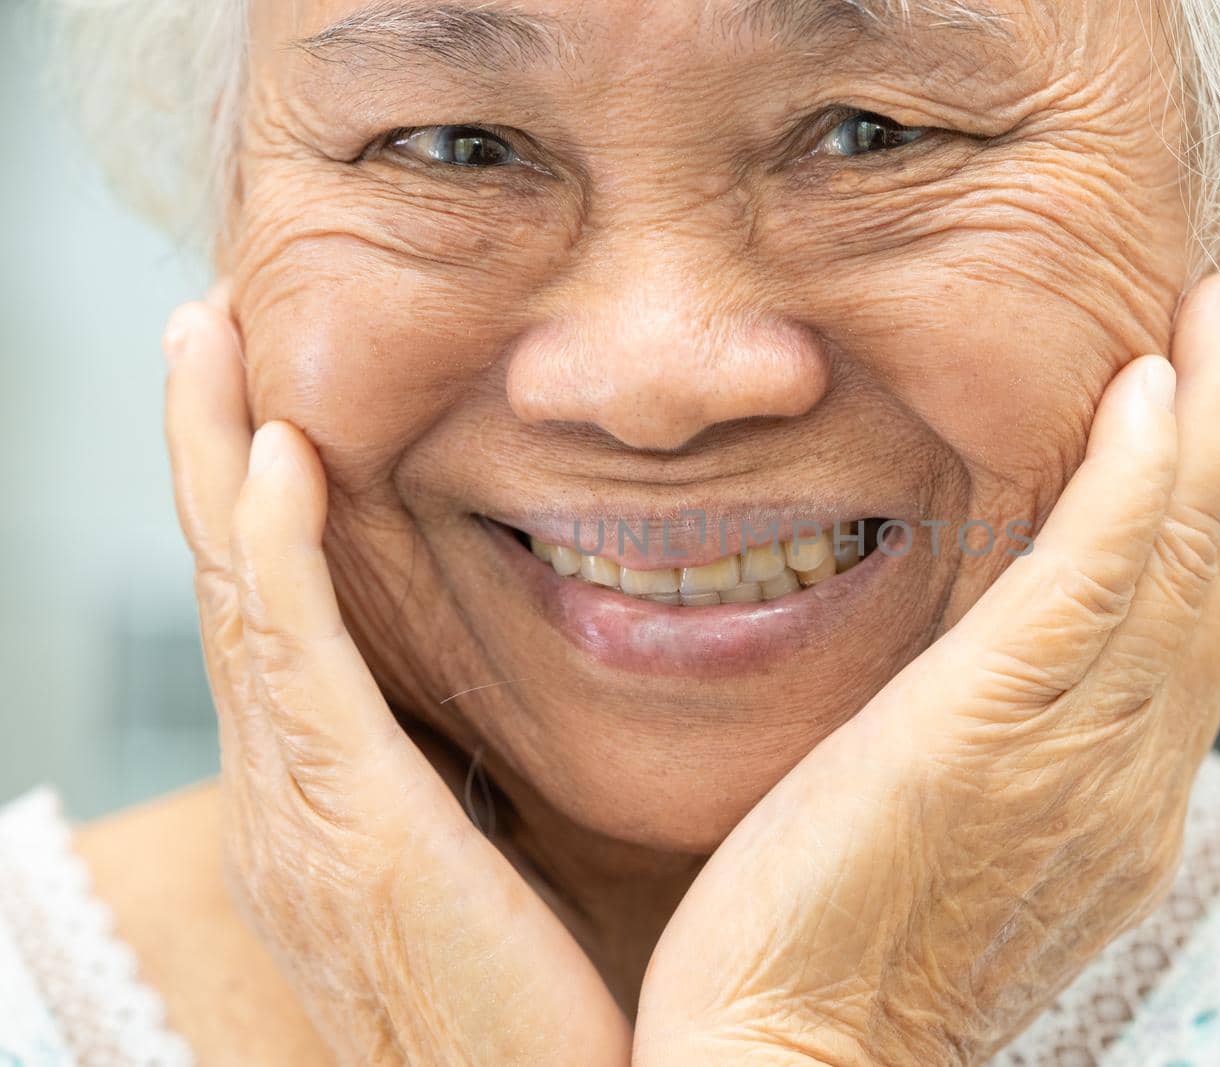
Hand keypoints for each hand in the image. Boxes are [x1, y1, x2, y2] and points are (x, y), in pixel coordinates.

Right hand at [162, 290, 630, 1066]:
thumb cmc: (542, 1011)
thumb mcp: (497, 870)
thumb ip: (484, 780)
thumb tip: (514, 712)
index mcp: (322, 801)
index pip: (274, 619)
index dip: (254, 506)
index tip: (268, 400)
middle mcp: (284, 794)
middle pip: (228, 583)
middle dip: (208, 447)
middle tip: (207, 328)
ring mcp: (299, 808)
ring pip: (235, 594)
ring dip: (217, 457)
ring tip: (209, 339)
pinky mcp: (344, 822)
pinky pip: (290, 656)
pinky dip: (276, 550)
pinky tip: (281, 457)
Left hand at [633, 273, 1219, 1065]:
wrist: (790, 1061)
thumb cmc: (845, 950)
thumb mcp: (967, 837)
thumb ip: (1016, 745)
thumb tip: (1015, 662)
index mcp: (1122, 797)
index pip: (1196, 619)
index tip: (1215, 397)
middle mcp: (1129, 774)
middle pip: (1219, 571)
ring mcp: (1075, 758)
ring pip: (1179, 560)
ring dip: (1214, 422)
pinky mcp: (986, 734)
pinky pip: (1091, 586)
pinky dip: (1135, 486)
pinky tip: (1151, 394)